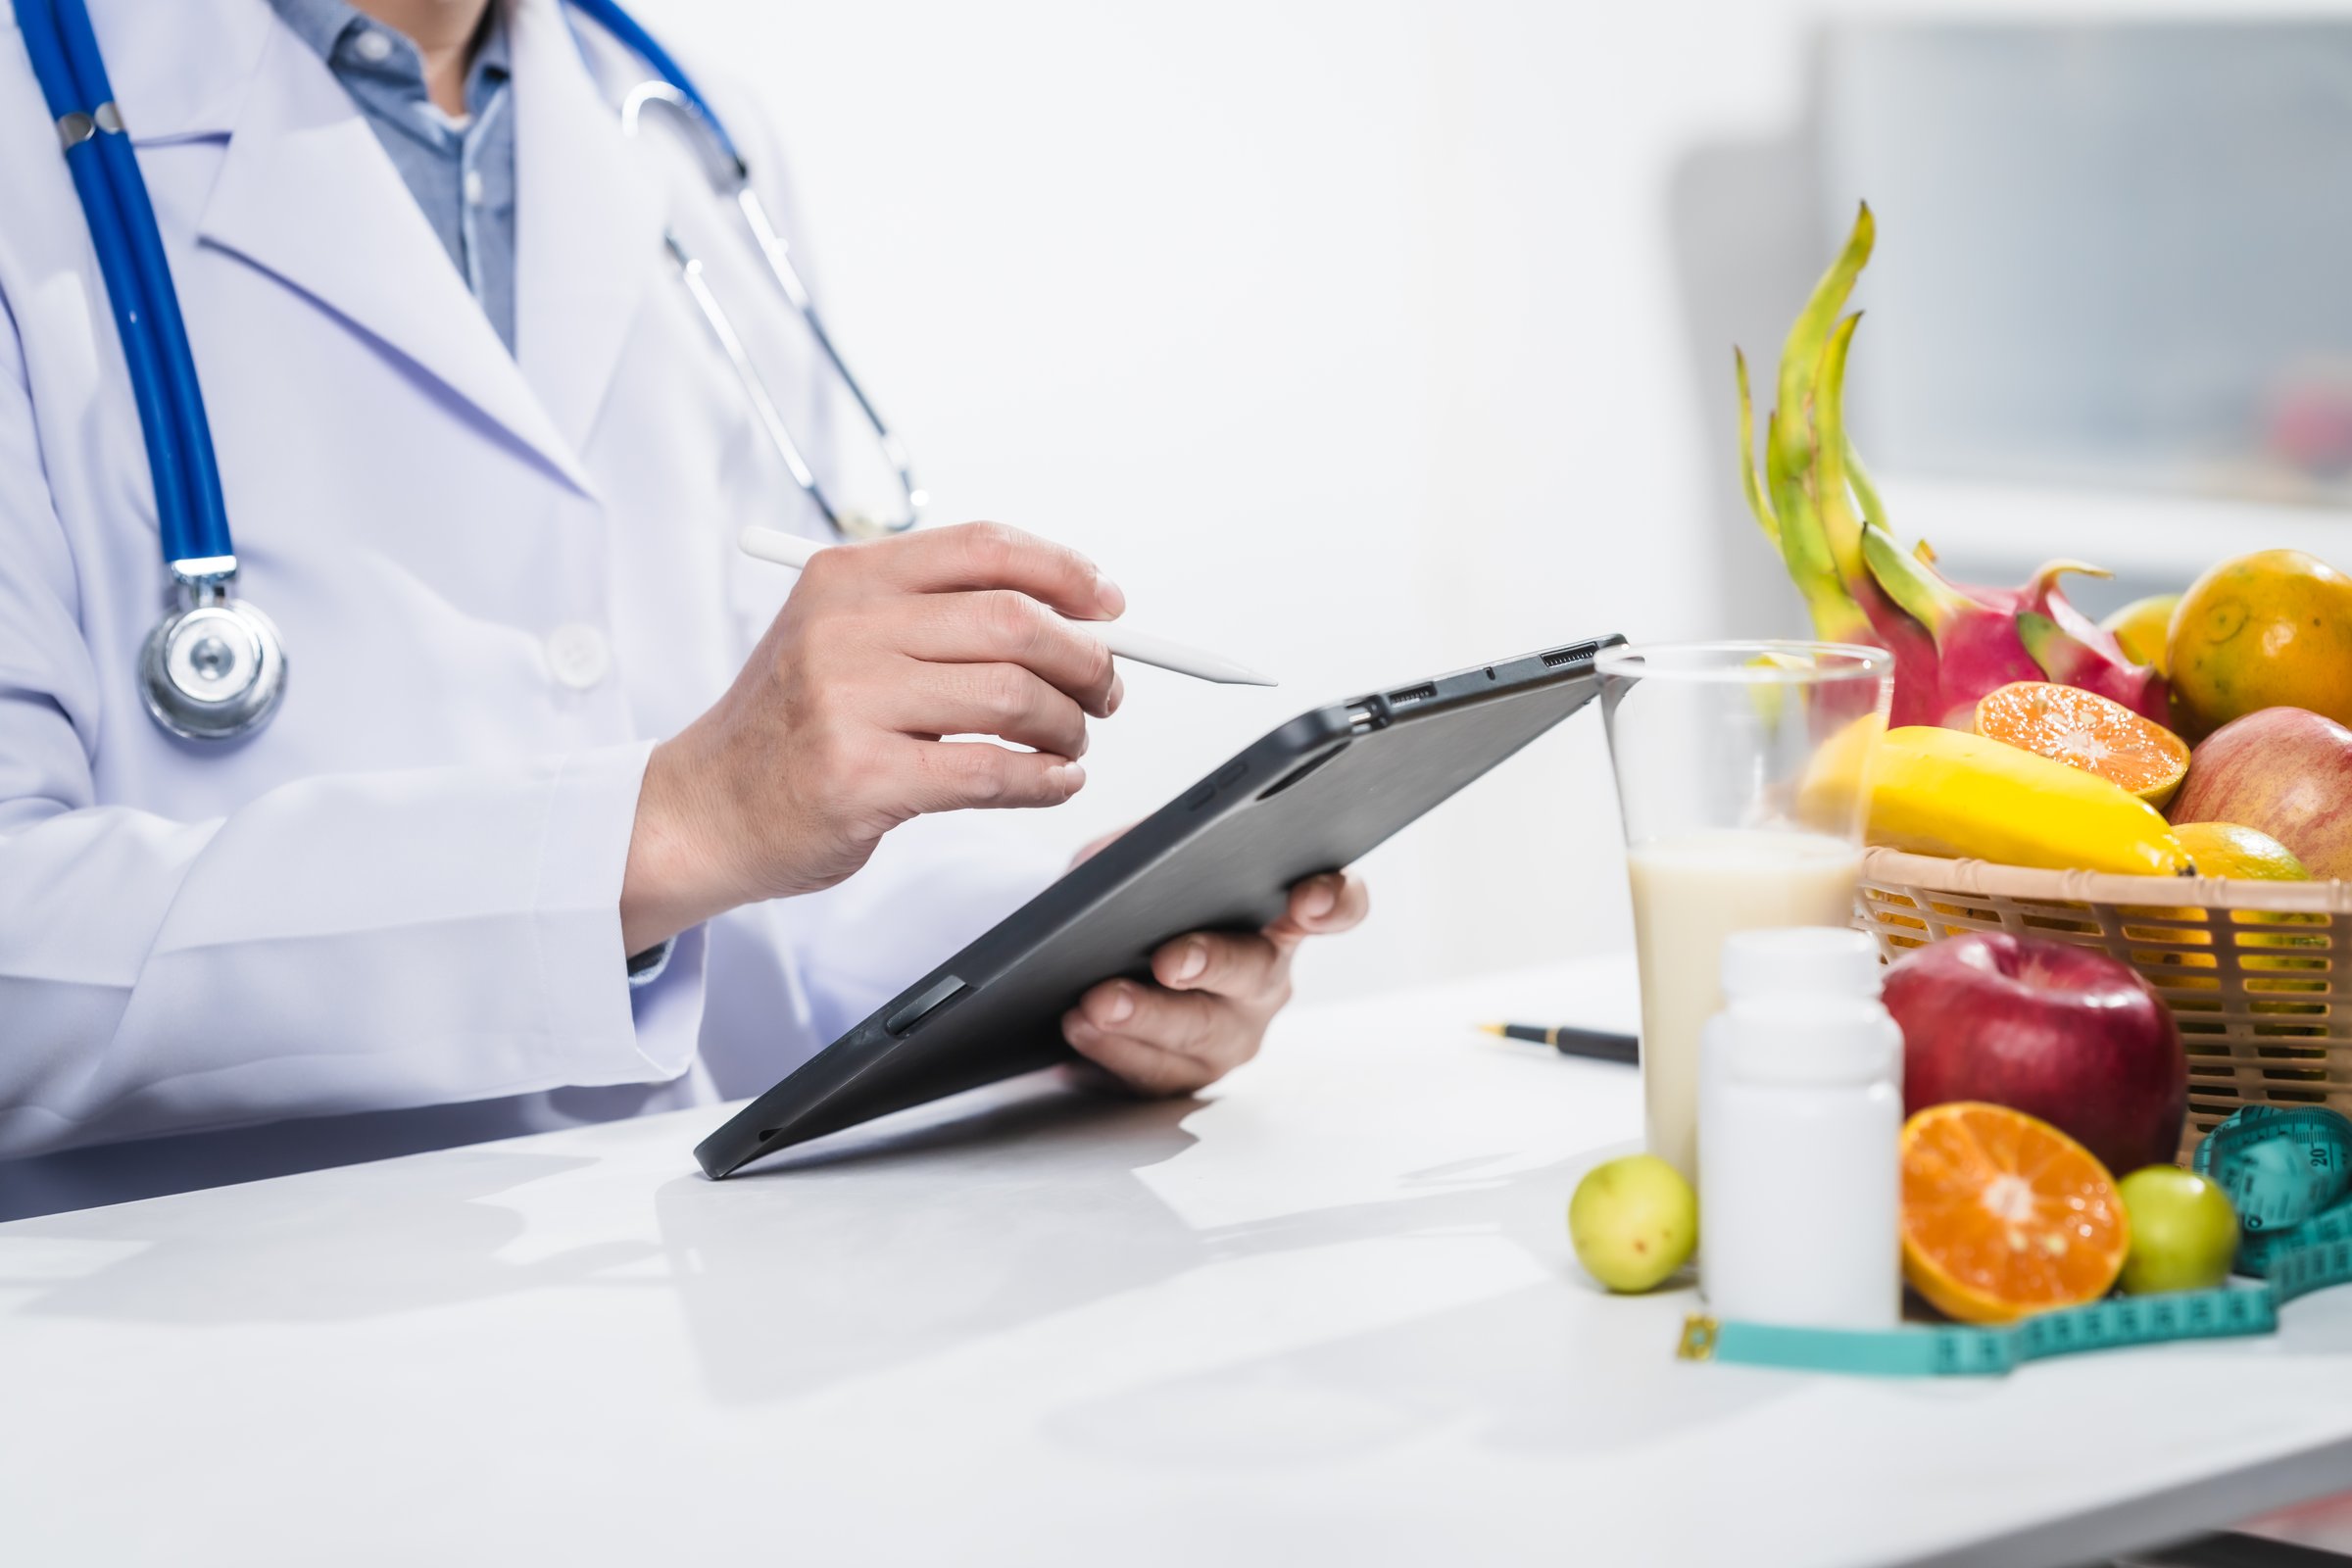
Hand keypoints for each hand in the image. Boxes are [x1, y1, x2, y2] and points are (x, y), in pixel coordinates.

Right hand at [621, 523, 1124, 952]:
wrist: (706, 808)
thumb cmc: (792, 727)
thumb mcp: (841, 637)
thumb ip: (935, 614)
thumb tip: (1071, 615)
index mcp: (847, 577)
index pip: (985, 548)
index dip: (1065, 572)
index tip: (1108, 606)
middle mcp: (845, 628)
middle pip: (1015, 621)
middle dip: (1085, 658)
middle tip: (1104, 690)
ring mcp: (848, 702)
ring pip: (1013, 696)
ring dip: (1067, 725)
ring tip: (1070, 742)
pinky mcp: (860, 777)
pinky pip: (991, 772)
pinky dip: (1045, 779)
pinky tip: (1053, 782)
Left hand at [1062, 871, 1369, 1094]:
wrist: (1093, 964)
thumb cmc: (1138, 902)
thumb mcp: (1137, 861)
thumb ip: (1138, 848)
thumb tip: (1113, 861)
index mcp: (1276, 914)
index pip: (1337, 903)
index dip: (1333, 901)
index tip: (1307, 900)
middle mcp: (1267, 978)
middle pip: (1256, 971)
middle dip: (1211, 962)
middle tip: (1169, 961)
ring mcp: (1233, 1034)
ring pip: (1200, 1033)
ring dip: (1146, 1017)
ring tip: (1096, 1003)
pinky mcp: (1188, 1076)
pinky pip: (1157, 1073)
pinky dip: (1112, 1050)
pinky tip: (1080, 1029)